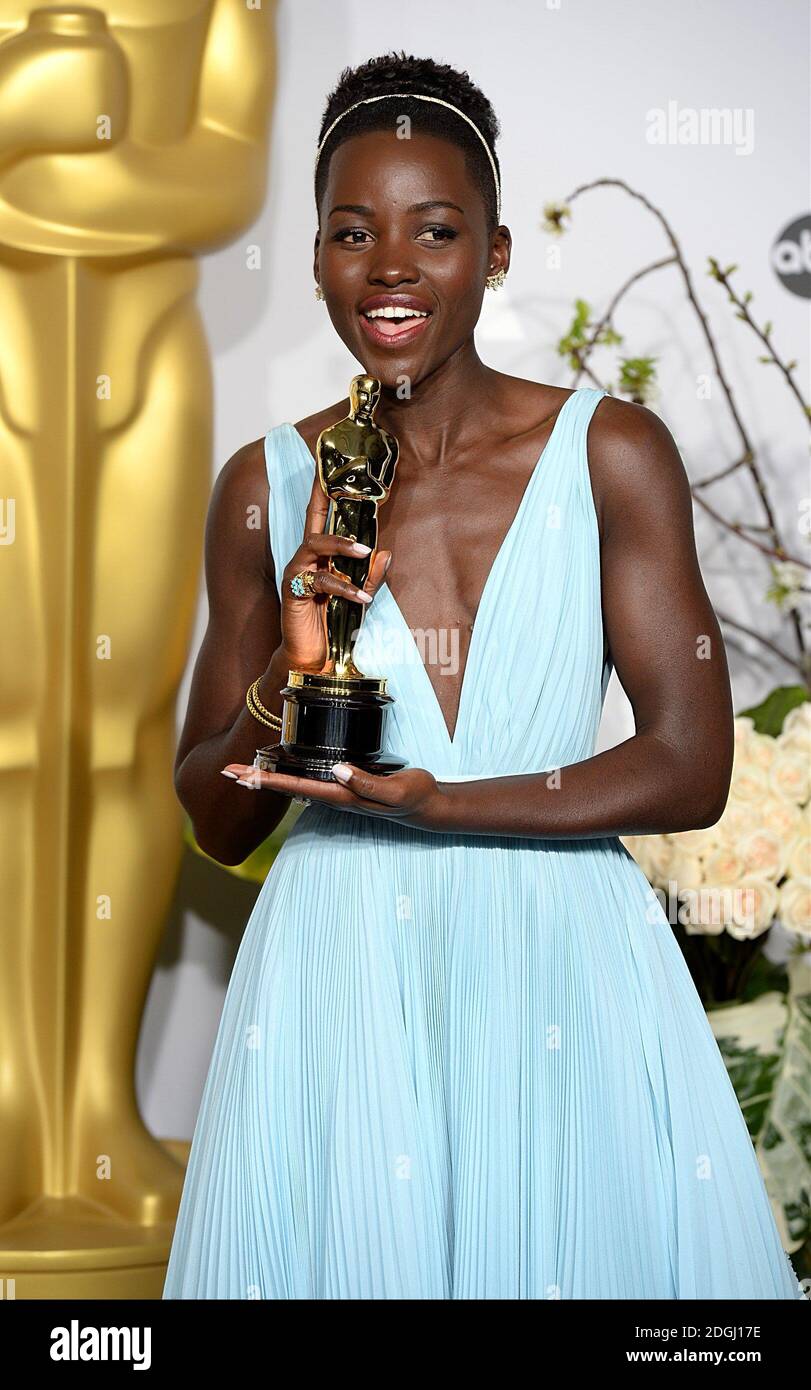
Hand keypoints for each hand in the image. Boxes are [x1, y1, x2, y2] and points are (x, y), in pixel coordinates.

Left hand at [220, 761, 446, 831]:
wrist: (429, 807)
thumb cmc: (414, 796)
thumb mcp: (396, 790)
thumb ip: (367, 782)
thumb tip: (336, 770)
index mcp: (342, 796)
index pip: (297, 787)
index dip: (268, 780)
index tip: (243, 775)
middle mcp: (334, 796)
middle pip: (287, 787)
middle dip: (256, 779)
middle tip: (225, 772)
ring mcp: (338, 792)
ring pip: (294, 783)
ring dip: (268, 777)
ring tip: (242, 769)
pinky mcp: (345, 784)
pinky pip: (309, 779)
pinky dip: (288, 773)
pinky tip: (280, 766)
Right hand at [280, 466, 391, 672]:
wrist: (313, 658)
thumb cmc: (333, 624)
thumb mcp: (359, 596)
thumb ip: (371, 576)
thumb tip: (386, 552)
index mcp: (319, 556)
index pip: (320, 517)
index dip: (323, 492)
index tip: (329, 467)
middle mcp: (305, 559)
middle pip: (313, 521)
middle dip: (323, 498)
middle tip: (344, 484)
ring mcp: (297, 573)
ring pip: (315, 545)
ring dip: (342, 546)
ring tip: (364, 551)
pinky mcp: (294, 591)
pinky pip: (321, 581)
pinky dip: (344, 588)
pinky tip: (361, 598)